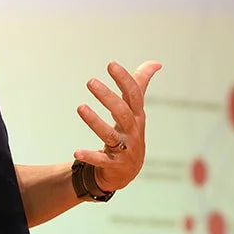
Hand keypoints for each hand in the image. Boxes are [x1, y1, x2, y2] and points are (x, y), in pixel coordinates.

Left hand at [74, 60, 161, 191]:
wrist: (128, 170)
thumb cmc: (130, 133)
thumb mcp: (136, 110)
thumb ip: (141, 85)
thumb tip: (156, 63)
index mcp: (137, 116)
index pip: (134, 95)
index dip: (124, 79)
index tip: (111, 65)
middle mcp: (133, 131)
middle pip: (122, 112)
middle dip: (107, 96)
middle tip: (90, 81)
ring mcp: (124, 149)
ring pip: (110, 135)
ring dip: (95, 121)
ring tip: (80, 107)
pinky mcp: (113, 164)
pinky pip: (101, 160)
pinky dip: (90, 156)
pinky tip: (77, 152)